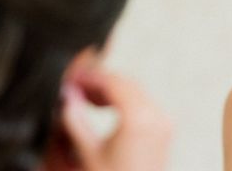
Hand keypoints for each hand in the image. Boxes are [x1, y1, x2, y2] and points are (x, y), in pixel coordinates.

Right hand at [50, 69, 171, 170]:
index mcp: (139, 118)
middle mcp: (156, 115)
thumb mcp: (89, 154)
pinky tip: (103, 106)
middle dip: (100, 82)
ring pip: (135, 91)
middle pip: (126, 83)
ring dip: (111, 90)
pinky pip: (143, 104)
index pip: (114, 83)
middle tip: (76, 85)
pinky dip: (123, 100)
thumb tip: (67, 95)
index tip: (73, 78)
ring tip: (85, 97)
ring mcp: (164, 122)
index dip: (91, 77)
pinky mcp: (164, 129)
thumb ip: (76, 120)